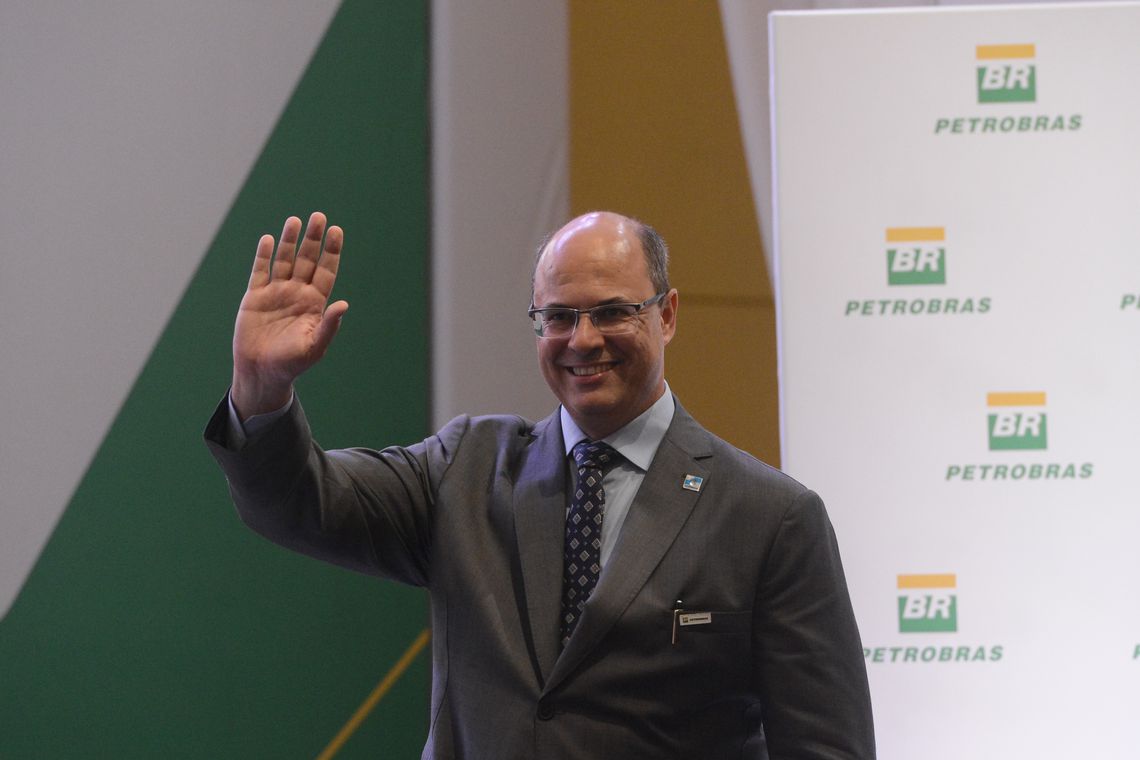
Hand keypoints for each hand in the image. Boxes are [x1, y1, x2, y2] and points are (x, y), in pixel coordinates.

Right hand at [231, 212, 347, 418]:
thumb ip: (329, 325)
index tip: (337, 231)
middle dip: (313, 239)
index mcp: (315, 303)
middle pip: (307, 260)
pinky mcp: (255, 297)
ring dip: (289, 241)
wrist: (261, 372)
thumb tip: (344, 304)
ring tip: (295, 220)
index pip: (325, 271)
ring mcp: (276, 292)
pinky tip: (267, 239)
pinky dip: (263, 256)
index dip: (331, 251)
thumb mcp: (315, 346)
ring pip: (284, 260)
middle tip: (319, 217)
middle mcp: (297, 293)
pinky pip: (260, 271)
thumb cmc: (292, 363)